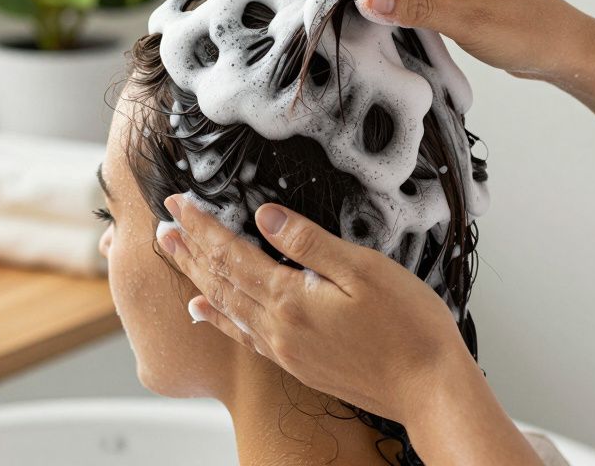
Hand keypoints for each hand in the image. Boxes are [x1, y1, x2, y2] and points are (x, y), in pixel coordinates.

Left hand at [158, 194, 475, 422]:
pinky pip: (243, 336)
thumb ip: (310, 243)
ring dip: (197, 276)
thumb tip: (266, 217)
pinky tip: (203, 310)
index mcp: (291, 299)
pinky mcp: (297, 365)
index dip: (202, 226)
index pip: (232, 253)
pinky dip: (218, 318)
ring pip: (226, 306)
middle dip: (189, 247)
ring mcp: (285, 350)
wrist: (430, 389)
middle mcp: (278, 328)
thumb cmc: (410, 328)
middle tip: (164, 222)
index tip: (179, 203)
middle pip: (220, 279)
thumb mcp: (364, 270)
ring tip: (174, 254)